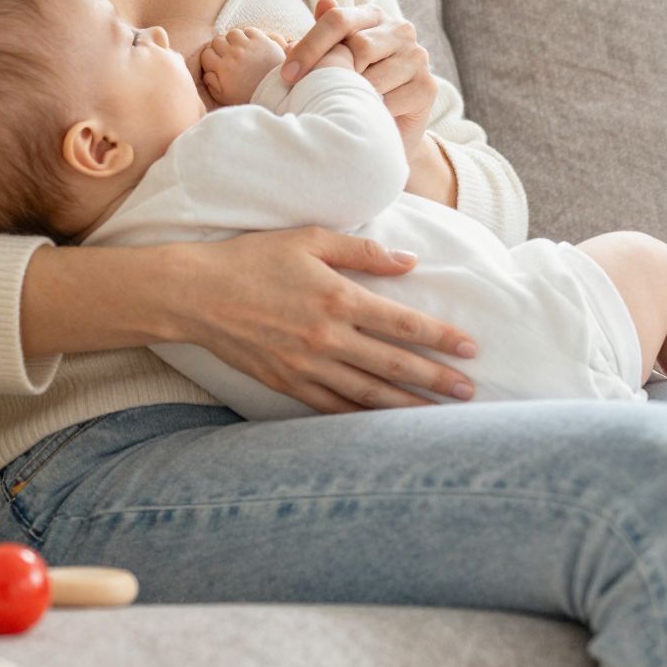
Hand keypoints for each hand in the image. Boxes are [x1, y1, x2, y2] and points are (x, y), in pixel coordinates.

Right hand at [156, 231, 479, 412]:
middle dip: (436, 380)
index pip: (402, 323)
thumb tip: (410, 261)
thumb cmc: (254, 258)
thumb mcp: (311, 239)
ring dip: (407, 406)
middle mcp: (326, 338)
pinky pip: (332, 407)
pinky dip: (362, 419)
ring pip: (368, 394)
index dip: (440, 337)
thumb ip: (363, 251)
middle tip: (470, 392)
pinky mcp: (286, 384)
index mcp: (337, 298)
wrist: (196, 294)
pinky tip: (385, 426)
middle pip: (394, 365)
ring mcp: (306, 366)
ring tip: (439, 416)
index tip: (470, 348)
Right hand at [200, 26, 293, 106]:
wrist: (276, 93)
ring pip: (232, 33)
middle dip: (220, 48)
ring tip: (239, 49)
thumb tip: (207, 72)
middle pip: (217, 41)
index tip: (217, 63)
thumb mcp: (225, 96)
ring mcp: (248, 46)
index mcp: (223, 68)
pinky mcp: (262, 41)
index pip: (206, 53)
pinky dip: (248, 35)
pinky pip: (249, 30)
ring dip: (234, 40)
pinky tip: (251, 45)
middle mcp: (233, 54)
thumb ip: (211, 83)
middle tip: (228, 55)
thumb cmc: (250, 97)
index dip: (210, 58)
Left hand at [281, 0, 438, 159]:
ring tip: (339, 109)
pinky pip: (391, 101)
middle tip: (313, 96)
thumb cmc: (354, 83)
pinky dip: (371, 113)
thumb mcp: (336, 58)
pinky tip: (363, 118)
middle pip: (358, 47)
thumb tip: (323, 1)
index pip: (338, 19)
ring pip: (374, 76)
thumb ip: (326, 34)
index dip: (310, 46)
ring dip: (352, 97)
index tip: (287, 75)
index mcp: (373, 15)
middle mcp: (400, 30)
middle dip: (331, 75)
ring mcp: (417, 57)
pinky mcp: (428, 86)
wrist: (388, 124)